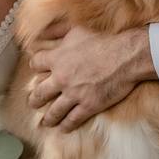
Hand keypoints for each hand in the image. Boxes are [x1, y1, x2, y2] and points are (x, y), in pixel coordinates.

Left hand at [28, 25, 154, 131]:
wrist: (125, 56)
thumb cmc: (102, 40)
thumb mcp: (76, 29)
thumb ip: (57, 30)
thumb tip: (42, 33)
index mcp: (57, 58)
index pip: (36, 64)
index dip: (35, 67)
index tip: (37, 70)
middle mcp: (61, 78)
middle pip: (39, 93)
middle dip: (34, 100)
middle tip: (33, 103)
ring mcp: (74, 94)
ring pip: (54, 111)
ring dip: (48, 118)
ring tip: (45, 122)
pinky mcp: (88, 106)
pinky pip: (72, 120)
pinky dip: (66, 126)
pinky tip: (63, 129)